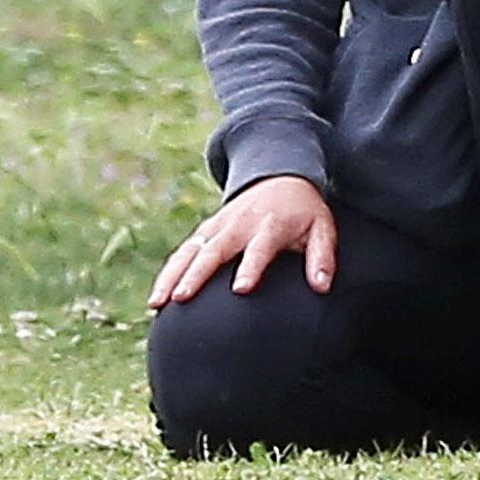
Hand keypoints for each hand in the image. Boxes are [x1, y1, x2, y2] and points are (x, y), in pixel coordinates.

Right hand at [147, 176, 337, 307]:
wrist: (281, 176)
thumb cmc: (304, 211)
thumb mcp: (322, 228)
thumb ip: (322, 257)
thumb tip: (322, 287)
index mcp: (271, 225)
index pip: (259, 248)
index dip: (250, 268)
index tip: (241, 289)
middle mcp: (239, 224)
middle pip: (214, 250)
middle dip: (196, 274)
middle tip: (181, 298)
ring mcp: (219, 225)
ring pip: (190, 251)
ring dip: (171, 275)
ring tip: (157, 302)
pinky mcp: (206, 229)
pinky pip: (183, 251)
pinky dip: (168, 272)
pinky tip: (157, 297)